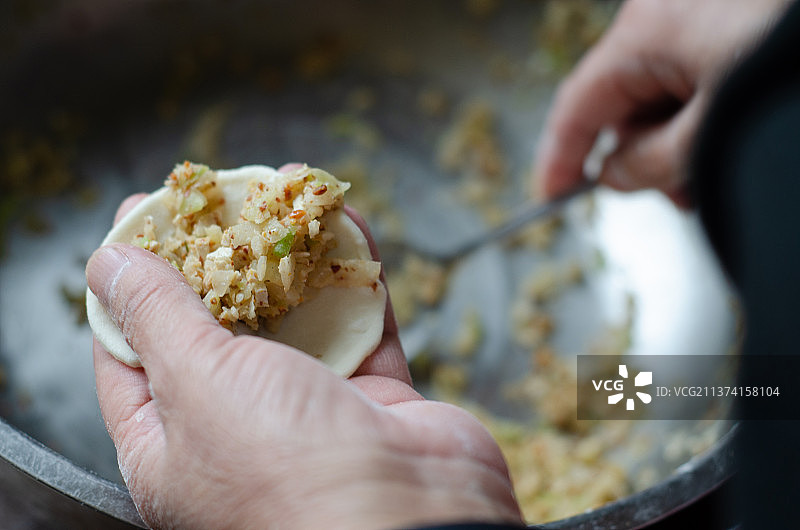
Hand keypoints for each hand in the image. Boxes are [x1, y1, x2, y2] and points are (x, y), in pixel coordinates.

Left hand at [86, 168, 520, 528]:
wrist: (413, 521)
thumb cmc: (285, 472)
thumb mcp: (197, 383)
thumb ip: (157, 316)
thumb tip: (108, 264)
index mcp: (175, 448)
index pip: (133, 356)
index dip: (130, 286)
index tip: (136, 222)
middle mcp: (242, 432)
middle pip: (221, 326)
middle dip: (220, 256)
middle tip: (215, 196)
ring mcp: (315, 414)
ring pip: (297, 317)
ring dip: (293, 254)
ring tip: (285, 189)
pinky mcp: (376, 398)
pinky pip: (361, 322)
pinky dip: (354, 272)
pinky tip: (346, 222)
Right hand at [535, 0, 790, 205]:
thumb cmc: (793, 77)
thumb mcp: (711, 138)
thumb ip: (647, 165)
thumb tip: (614, 174)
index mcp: (647, 30)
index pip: (579, 103)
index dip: (560, 156)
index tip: (551, 195)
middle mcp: (666, 11)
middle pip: (625, 101)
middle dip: (644, 154)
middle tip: (679, 191)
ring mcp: (699, 11)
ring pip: (663, 93)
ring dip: (681, 139)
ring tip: (722, 164)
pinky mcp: (730, 18)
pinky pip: (696, 74)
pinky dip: (706, 113)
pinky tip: (734, 133)